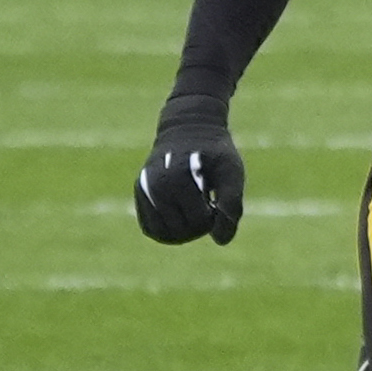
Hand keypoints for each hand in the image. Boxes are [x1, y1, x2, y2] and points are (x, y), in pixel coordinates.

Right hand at [133, 94, 243, 245]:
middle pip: (180, 231)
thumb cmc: (215, 153)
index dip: (216, 220)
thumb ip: (230, 205)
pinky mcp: (139, 194)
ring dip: (184, 231)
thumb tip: (221, 241)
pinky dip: (167, 231)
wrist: (188, 129)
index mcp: (177, 178)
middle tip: (209, 204)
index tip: (220, 202)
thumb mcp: (231, 173)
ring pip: (163, 234)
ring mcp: (143, 190)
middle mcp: (154, 185)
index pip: (198, 223)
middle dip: (200, 226)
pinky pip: (151, 228)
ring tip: (196, 210)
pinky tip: (182, 217)